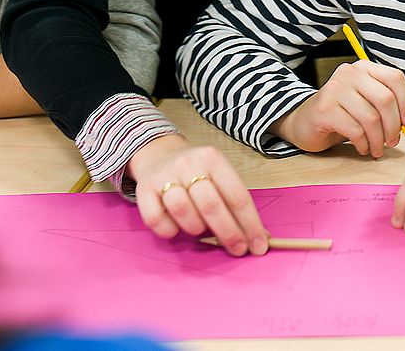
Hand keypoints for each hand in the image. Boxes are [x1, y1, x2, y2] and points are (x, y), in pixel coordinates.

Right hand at [129, 134, 269, 256]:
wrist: (159, 155)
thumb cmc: (196, 173)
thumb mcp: (218, 176)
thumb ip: (234, 203)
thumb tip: (260, 238)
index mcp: (213, 159)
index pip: (237, 195)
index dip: (250, 224)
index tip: (258, 245)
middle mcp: (189, 163)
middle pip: (211, 205)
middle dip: (229, 233)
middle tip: (237, 250)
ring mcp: (165, 175)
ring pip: (183, 210)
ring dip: (196, 229)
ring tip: (200, 230)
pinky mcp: (144, 189)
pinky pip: (157, 220)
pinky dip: (169, 231)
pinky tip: (176, 228)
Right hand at [270, 60, 404, 157]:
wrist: (306, 122)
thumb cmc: (343, 114)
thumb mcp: (367, 104)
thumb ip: (389, 108)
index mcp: (364, 68)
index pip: (395, 78)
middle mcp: (349, 73)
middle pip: (385, 99)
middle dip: (393, 126)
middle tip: (393, 141)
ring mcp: (335, 89)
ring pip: (371, 118)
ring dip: (378, 140)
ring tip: (376, 148)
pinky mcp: (325, 109)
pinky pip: (355, 130)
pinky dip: (364, 144)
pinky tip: (362, 147)